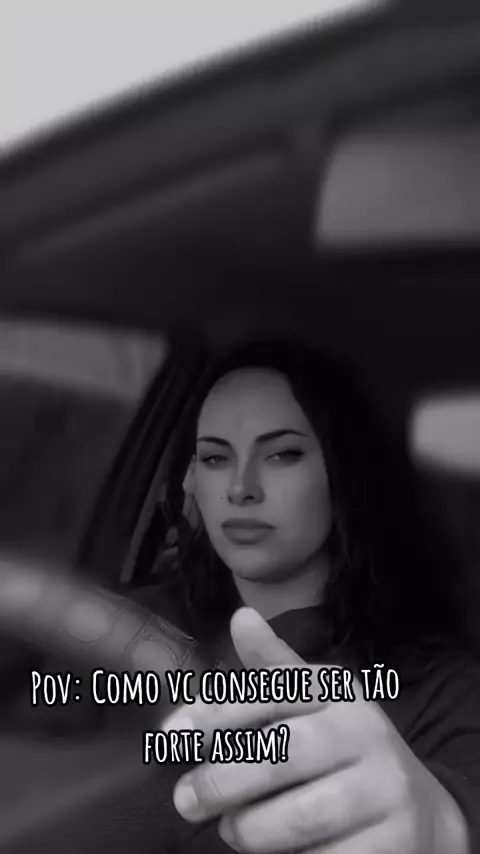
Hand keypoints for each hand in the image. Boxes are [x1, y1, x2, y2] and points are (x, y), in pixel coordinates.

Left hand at [163, 608, 467, 853]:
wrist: (420, 812)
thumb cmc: (343, 750)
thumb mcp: (313, 703)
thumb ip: (272, 669)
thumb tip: (241, 618)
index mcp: (339, 692)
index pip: (275, 692)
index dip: (220, 713)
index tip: (172, 733)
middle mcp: (366, 731)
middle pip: (281, 754)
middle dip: (221, 780)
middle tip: (185, 800)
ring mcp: (384, 789)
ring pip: (300, 816)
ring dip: (250, 829)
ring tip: (231, 830)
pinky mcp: (393, 842)